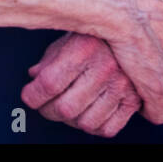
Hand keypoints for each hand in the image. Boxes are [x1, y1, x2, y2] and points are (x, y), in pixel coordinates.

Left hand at [21, 32, 141, 138]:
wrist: (128, 32)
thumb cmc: (92, 36)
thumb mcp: (65, 40)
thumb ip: (48, 62)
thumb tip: (33, 80)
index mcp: (84, 48)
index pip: (50, 83)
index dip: (33, 95)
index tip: (28, 96)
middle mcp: (105, 68)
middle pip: (66, 108)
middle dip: (47, 110)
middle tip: (43, 104)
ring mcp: (122, 86)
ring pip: (86, 123)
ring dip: (70, 120)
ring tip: (66, 107)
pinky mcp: (134, 100)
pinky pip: (107, 129)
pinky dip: (92, 127)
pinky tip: (86, 113)